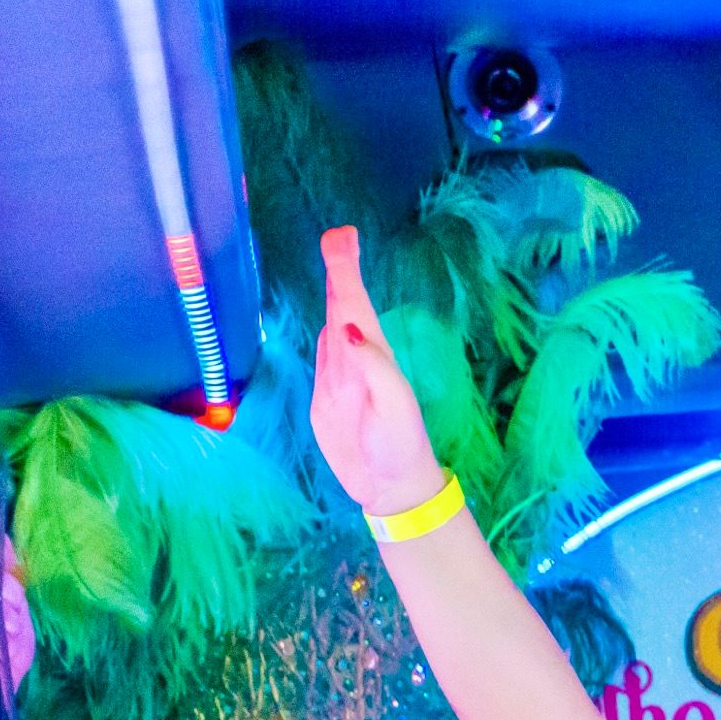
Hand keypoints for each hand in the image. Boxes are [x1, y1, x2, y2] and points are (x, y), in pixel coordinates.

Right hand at [311, 228, 453, 521]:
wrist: (389, 486)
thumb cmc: (399, 445)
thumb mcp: (392, 406)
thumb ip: (372, 365)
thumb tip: (344, 326)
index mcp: (373, 354)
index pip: (356, 303)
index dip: (347, 270)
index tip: (344, 235)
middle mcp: (355, 358)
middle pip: (344, 304)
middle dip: (340, 268)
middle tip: (337, 232)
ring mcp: (339, 375)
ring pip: (332, 322)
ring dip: (333, 290)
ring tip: (333, 257)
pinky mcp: (324, 395)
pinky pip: (321, 354)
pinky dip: (321, 328)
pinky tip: (326, 316)